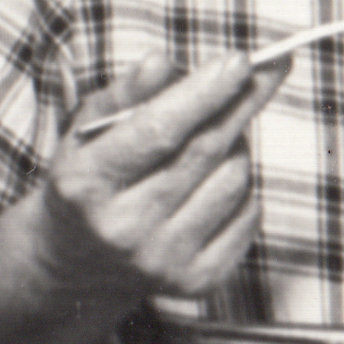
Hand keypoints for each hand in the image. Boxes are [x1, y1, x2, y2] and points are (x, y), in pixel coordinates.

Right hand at [30, 55, 272, 312]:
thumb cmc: (89, 182)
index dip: (204, 93)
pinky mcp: (197, 282)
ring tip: (214, 137)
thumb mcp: (86, 134)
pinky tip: (215, 181)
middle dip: (239, 103)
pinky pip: (248, 215)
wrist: (77, 264)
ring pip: (234, 180)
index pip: (157, 131)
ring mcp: (163, 261)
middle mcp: (123, 230)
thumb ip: (124, 96)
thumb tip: (162, 64)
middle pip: (204, 153)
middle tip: (266, 70)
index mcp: (85, 186)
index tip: (240, 61)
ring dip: (237, 145)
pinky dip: (243, 187)